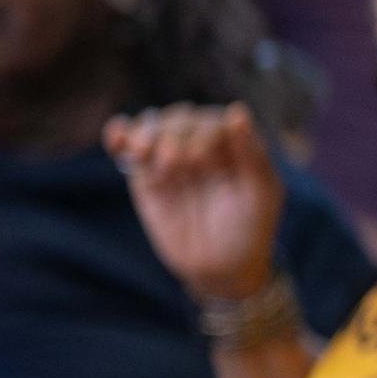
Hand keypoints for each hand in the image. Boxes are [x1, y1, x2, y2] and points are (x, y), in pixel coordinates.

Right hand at [104, 104, 286, 305]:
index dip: (202, 132)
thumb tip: (236, 110)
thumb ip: (250, 152)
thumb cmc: (250, 228)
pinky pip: (128, 148)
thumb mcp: (261, 192)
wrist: (220, 267)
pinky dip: (119, 136)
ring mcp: (170, 159)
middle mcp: (200, 145)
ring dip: (144, 134)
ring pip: (152, 129)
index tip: (198, 158)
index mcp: (232, 144)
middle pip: (179, 120)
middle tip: (174, 162)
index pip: (212, 121)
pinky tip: (116, 136)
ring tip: (142, 152)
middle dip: (173, 134)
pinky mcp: (144, 176)